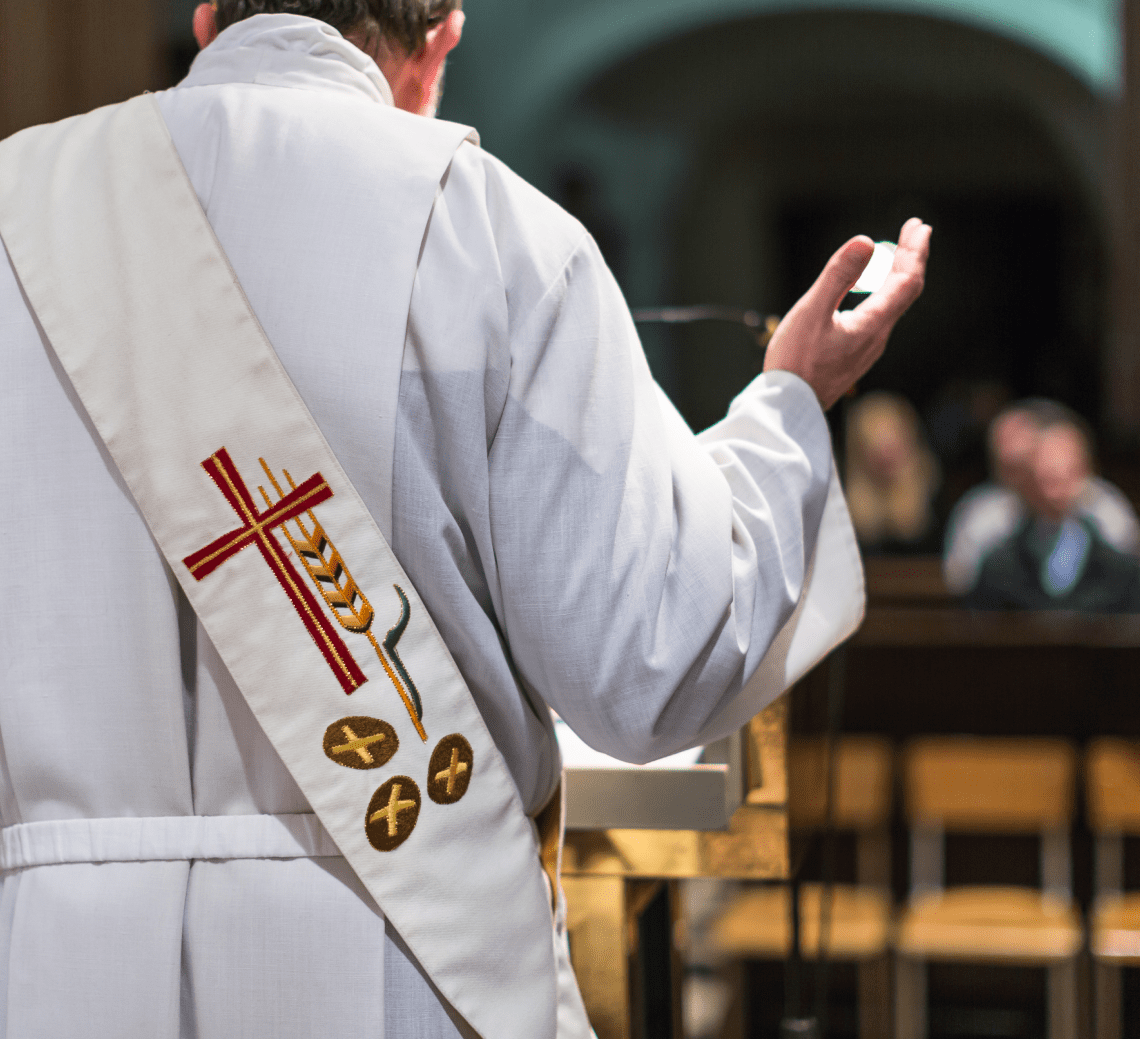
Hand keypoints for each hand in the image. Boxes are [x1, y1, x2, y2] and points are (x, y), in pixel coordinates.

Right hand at [763, 217, 930, 409]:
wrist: (788, 407)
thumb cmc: (795, 361)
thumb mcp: (812, 311)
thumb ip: (838, 276)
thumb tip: (865, 242)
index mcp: (872, 324)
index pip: (907, 281)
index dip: (915, 251)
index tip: (919, 226)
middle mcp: (877, 336)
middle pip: (904, 291)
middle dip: (910, 258)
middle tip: (914, 230)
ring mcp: (867, 348)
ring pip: (892, 305)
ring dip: (897, 275)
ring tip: (896, 254)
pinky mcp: (854, 356)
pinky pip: (878, 318)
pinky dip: (882, 293)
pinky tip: (870, 292)